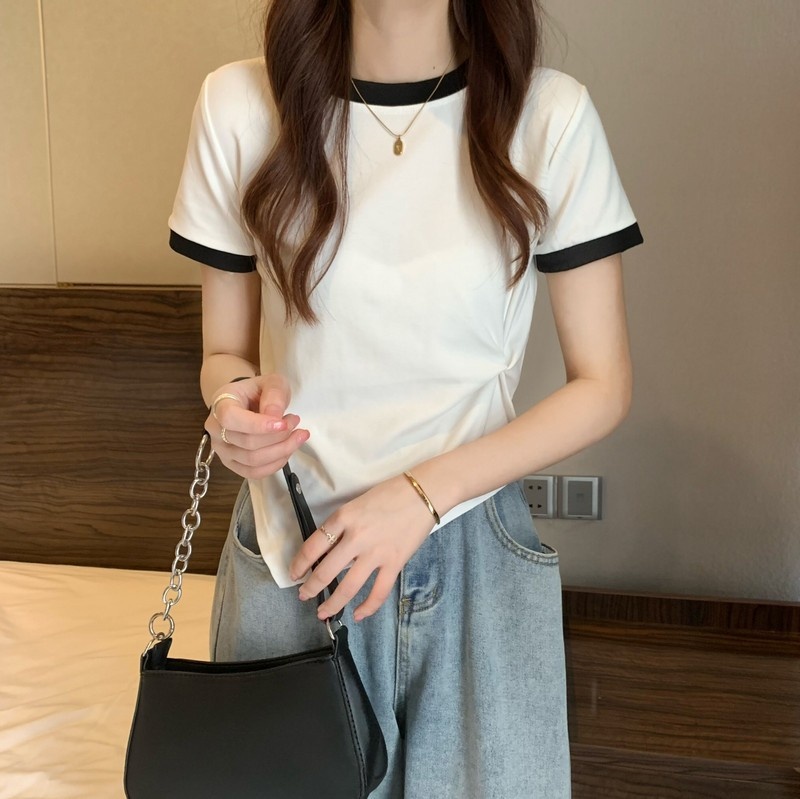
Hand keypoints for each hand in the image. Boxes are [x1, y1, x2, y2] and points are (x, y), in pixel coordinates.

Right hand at [206, 373, 309, 478]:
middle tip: (295, 421)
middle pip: (248, 443)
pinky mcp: (232, 464)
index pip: (232, 419)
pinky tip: (288, 450)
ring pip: (253, 460)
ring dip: (282, 450)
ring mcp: (222, 450)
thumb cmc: (257, 391)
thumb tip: (275, 417)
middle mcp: (215, 429)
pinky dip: (276, 464)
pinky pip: (254, 473)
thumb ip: (274, 395)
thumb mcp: (271, 382)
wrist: (246, 402)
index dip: (258, 425)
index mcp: (220, 404)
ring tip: (297, 434)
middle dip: (279, 436)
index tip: (283, 423)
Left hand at [288, 474, 436, 621]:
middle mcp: (356, 537)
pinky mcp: (394, 563)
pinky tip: (358, 614)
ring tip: (323, 613)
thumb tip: (329, 552)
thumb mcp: (357, 504)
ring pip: (348, 587)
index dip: (300, 564)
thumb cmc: (390, 494)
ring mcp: (376, 553)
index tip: (295, 573)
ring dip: (333, 604)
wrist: (422, 493)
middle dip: (311, 588)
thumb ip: (343, 527)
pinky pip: (378, 592)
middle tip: (304, 595)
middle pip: (325, 570)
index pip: (313, 546)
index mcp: (344, 517)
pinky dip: (367, 607)